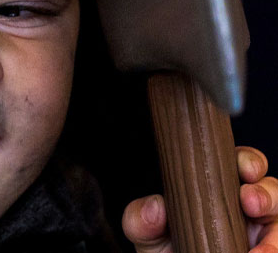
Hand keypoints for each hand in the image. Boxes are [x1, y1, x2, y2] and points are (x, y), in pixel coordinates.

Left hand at [123, 147, 277, 252]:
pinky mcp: (262, 250)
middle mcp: (243, 208)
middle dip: (266, 192)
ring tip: (261, 249)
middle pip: (270, 188)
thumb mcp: (148, 234)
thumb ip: (141, 218)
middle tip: (251, 202)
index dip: (249, 162)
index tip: (245, 169)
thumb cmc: (167, 249)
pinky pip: (275, 247)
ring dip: (275, 232)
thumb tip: (155, 207)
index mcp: (219, 187)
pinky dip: (272, 249)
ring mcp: (256, 234)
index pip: (242, 164)